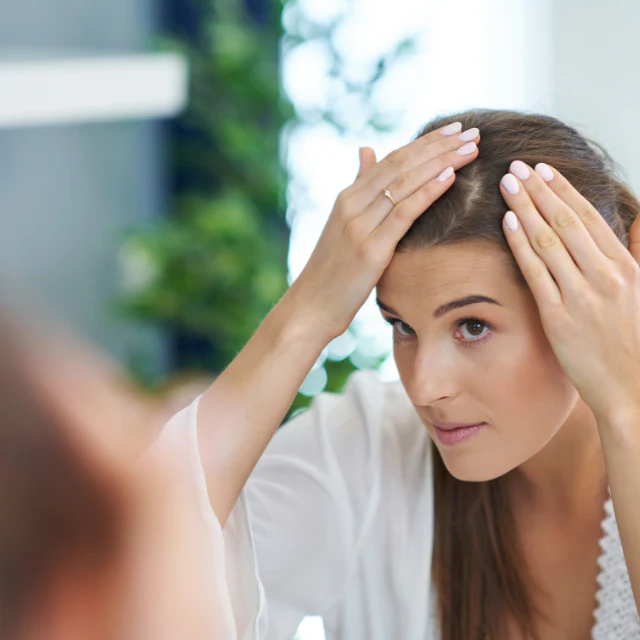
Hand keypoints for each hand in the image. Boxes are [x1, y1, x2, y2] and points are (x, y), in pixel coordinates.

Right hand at [287, 122, 480, 340]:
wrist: (311, 306)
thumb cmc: (332, 271)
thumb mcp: (342, 224)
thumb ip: (359, 187)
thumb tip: (366, 150)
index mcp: (347, 198)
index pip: (392, 159)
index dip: (425, 142)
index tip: (454, 129)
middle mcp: (352, 205)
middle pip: (401, 164)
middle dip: (439, 146)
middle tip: (472, 131)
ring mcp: (359, 226)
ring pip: (405, 183)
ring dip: (442, 162)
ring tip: (472, 147)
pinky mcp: (370, 250)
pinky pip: (404, 213)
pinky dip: (428, 192)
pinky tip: (450, 177)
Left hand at [500, 160, 639, 422]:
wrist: (634, 391)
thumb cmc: (636, 344)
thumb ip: (639, 254)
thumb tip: (638, 222)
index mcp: (625, 267)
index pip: (590, 218)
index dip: (564, 190)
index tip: (544, 170)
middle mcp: (605, 275)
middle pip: (566, 221)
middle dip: (540, 190)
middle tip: (517, 165)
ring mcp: (582, 295)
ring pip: (549, 240)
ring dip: (526, 207)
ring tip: (507, 183)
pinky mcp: (560, 317)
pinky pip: (537, 273)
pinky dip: (522, 244)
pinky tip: (508, 222)